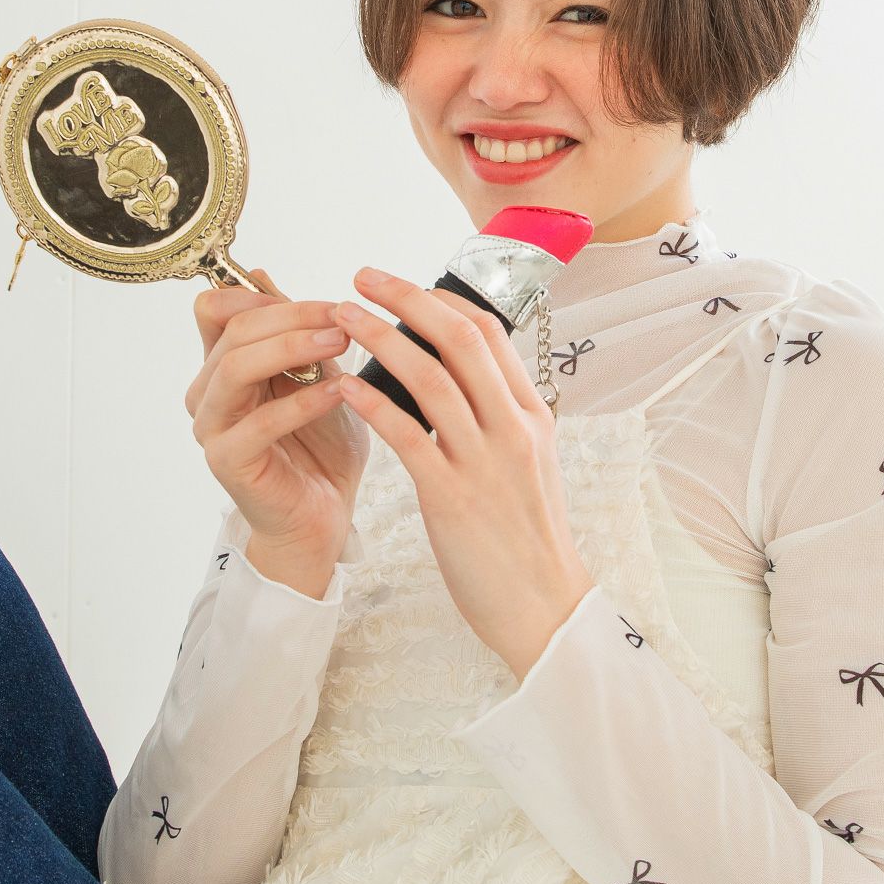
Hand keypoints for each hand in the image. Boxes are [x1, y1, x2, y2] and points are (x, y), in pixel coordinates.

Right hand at [184, 269, 369, 563]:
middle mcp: (208, 391)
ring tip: (341, 342)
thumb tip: (259, 273)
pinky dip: (303, 401)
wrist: (324, 513)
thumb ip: (292, 330)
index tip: (329, 303)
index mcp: (222, 364)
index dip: (270, 297)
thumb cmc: (321, 444)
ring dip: (292, 347)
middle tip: (345, 316)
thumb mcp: (316, 373)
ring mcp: (212, 426)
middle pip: (232, 329)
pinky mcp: (227, 461)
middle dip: (293, 316)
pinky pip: (260, 422)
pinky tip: (341, 391)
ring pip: (236, 366)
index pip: (217, 308)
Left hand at [330, 267, 595, 680]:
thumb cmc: (526, 535)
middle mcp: (512, 426)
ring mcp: (485, 460)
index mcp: (531, 414)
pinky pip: (408, 435)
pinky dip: (373, 401)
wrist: (543, 606)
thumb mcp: (528, 462)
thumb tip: (461, 377)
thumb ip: (500, 416)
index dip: (441, 299)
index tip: (403, 287)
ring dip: (380, 338)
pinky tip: (343, 383)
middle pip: (460, 338)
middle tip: (362, 276)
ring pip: (431, 377)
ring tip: (340, 315)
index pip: (490, 333)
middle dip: (406, 298)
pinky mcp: (452, 497)